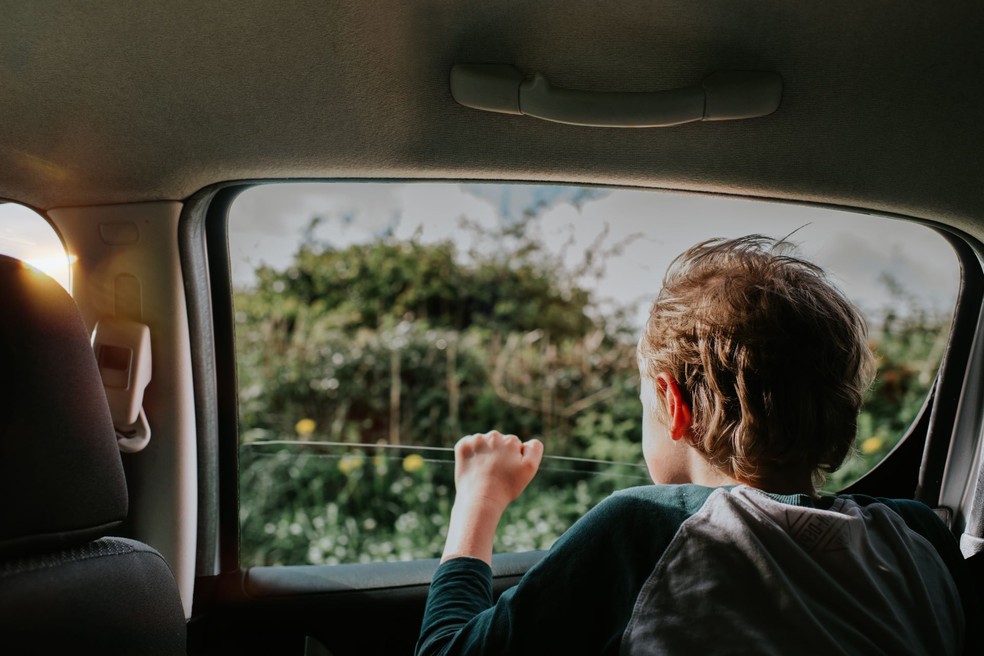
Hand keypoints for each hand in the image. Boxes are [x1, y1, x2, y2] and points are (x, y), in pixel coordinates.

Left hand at [441, 431, 542, 563]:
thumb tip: (526, 441)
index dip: (513, 458)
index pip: (515, 444)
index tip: (508, 470)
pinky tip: (473, 465)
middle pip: (499, 442)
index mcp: (510, 440)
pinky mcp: (462, 446)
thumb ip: (534, 449)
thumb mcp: (530, 468)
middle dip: (499, 453)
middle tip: (496, 472)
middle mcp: (493, 436)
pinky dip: (470, 452)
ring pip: (483, 443)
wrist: (481, 499)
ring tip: (484, 471)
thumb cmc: (507, 487)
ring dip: (484, 452)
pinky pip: (468, 444)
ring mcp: (476, 440)